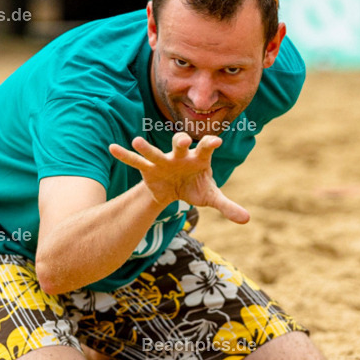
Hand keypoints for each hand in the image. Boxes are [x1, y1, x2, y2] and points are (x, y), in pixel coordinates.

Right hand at [109, 132, 249, 223]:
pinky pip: (135, 161)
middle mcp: (180, 155)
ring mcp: (162, 160)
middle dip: (180, 141)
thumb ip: (227, 206)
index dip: (210, 144)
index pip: (206, 148)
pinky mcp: (148, 168)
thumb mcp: (210, 197)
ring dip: (146, 147)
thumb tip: (247, 219)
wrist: (174, 189)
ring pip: (154, 152)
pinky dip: (124, 155)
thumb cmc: (195, 187)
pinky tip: (112, 148)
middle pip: (180, 145)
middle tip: (182, 140)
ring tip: (137, 141)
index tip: (216, 141)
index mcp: (199, 158)